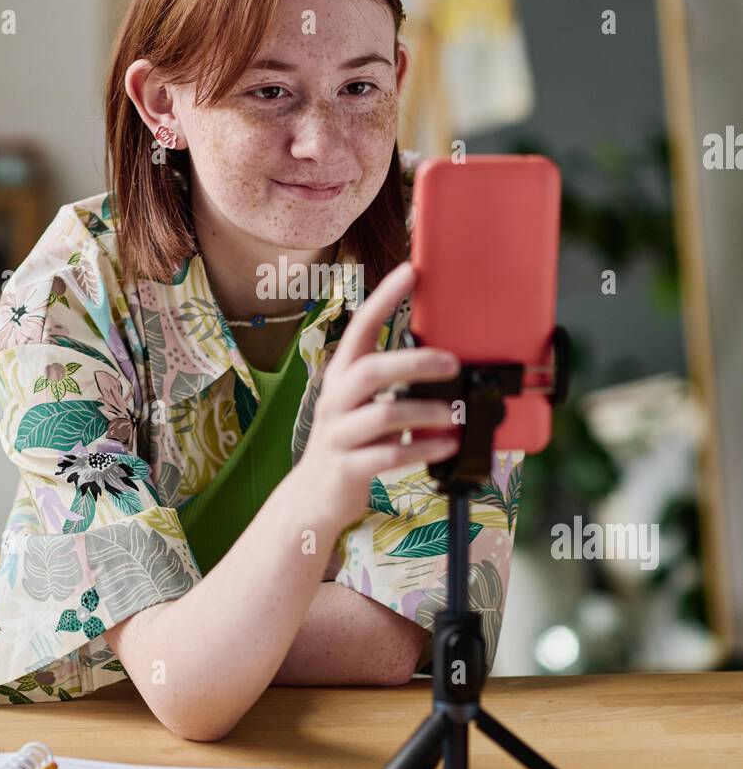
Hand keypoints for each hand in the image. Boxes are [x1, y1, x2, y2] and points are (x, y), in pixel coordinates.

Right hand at [295, 261, 459, 530]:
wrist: (314, 496)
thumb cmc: (350, 441)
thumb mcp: (361, 403)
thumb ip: (390, 382)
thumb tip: (443, 360)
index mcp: (342, 375)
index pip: (360, 328)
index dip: (383, 299)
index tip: (409, 272)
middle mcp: (335, 400)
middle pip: (371, 370)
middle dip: (415, 363)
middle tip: (453, 363)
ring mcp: (338, 435)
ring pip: (383, 415)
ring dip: (426, 411)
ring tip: (455, 413)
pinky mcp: (347, 468)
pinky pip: (389, 455)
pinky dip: (423, 448)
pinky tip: (446, 444)